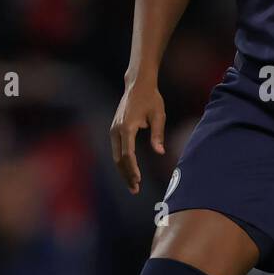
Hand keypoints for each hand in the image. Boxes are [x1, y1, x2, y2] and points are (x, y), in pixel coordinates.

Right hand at [110, 79, 165, 193]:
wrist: (137, 85)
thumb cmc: (151, 99)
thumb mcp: (159, 115)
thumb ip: (158, 134)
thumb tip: (160, 152)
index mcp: (127, 127)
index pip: (127, 154)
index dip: (132, 169)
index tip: (138, 180)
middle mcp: (116, 130)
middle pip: (119, 159)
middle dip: (127, 175)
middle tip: (135, 190)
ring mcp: (113, 130)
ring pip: (116, 156)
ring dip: (124, 171)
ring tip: (133, 185)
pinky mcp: (114, 130)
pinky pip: (117, 151)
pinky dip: (122, 163)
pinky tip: (130, 172)